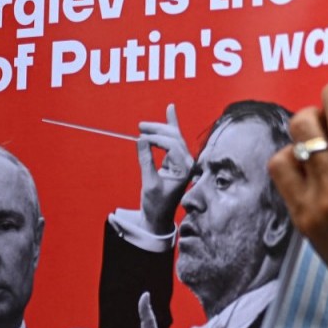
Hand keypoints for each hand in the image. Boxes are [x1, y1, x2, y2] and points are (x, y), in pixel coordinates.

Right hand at [136, 103, 195, 234]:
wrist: (158, 217)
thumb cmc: (156, 205)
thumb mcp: (149, 184)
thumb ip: (146, 161)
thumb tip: (141, 140)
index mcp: (185, 168)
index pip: (172, 145)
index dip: (156, 139)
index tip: (140, 138)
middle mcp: (187, 162)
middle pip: (175, 138)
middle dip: (158, 130)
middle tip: (141, 126)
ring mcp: (182, 160)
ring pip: (174, 137)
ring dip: (160, 128)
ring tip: (144, 125)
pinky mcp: (175, 160)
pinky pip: (172, 140)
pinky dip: (170, 126)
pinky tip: (170, 110)